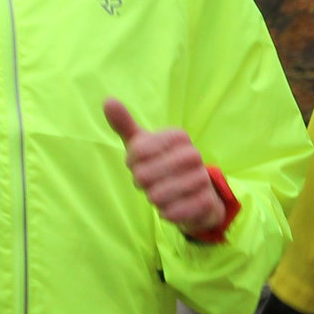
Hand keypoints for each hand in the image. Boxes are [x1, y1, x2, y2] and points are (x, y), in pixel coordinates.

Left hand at [104, 98, 225, 234]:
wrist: (196, 195)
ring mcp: (202, 178)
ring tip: (162, 193)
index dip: (132, 163)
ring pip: (156, 195)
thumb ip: (125, 124)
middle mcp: (193, 154)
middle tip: (151, 181)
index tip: (140, 163)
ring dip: (153, 198)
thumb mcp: (143, 145)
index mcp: (179, 136)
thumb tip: (108, 100)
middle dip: (141, 183)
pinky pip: (171, 212)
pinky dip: (164, 212)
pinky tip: (170, 207)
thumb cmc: (163, 166)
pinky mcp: (205, 202)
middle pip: (143, 175)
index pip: (138, 151)